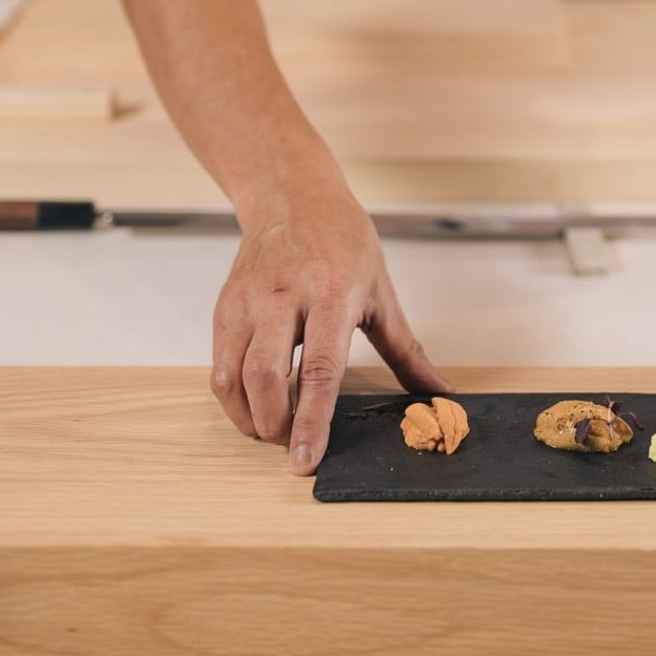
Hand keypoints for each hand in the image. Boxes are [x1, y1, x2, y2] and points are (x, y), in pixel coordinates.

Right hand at [211, 173, 450, 474]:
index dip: (313, 420)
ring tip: (275, 430)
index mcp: (333, 293)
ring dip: (250, 418)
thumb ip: (406, 350)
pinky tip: (254, 406)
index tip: (307, 460)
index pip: (320, 368)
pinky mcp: (226, 307)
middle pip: (267, 377)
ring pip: (234, 376)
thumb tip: (437, 394)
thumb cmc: (343, 240)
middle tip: (294, 445)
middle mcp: (285, 297)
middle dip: (276, 425)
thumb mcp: (381, 290)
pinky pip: (218, 365)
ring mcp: (249, 301)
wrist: (294, 195)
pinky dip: (232, 398)